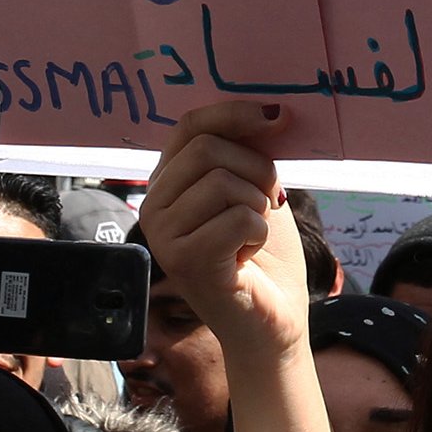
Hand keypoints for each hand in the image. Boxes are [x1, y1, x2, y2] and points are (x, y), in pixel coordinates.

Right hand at [138, 102, 307, 358]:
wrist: (271, 321)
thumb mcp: (256, 189)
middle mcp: (154, 206)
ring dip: (259, 208)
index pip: (191, 125)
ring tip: (251, 237)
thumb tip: (271, 110)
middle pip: (209, 149)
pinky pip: (238, 219)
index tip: (277, 117)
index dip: (234, 113)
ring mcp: (164, 235)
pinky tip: (247, 258)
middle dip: (257, 170)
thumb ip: (249, 152)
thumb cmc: (264, 256)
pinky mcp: (185, 261)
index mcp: (168, 182)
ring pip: (226, 183)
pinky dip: (259, 234)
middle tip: (268, 203)